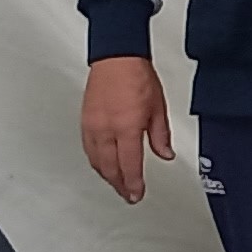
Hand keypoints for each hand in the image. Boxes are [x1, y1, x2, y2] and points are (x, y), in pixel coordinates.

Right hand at [81, 54, 172, 203]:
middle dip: (119, 185)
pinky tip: (102, 164)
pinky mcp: (85, 121)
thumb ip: (160, 136)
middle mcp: (107, 129)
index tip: (136, 194)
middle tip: (127, 194)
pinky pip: (88, 148)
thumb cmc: (137, 76)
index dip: (133, 185)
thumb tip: (166, 154)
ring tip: (116, 183)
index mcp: (127, 127)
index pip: (130, 165)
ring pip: (96, 161)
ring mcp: (93, 126)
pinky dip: (96, 161)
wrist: (117, 57)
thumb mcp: (158, 108)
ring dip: (107, 175)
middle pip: (110, 168)